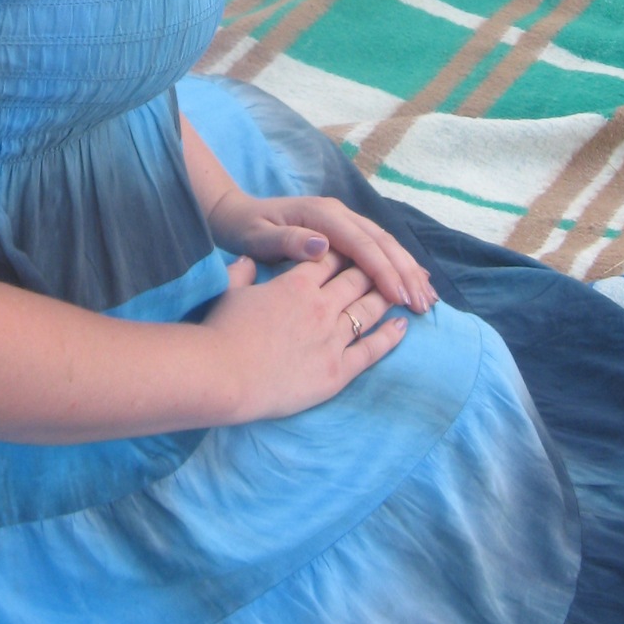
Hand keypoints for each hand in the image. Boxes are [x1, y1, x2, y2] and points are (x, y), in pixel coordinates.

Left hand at [206, 190, 436, 314]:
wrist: (235, 214)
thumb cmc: (245, 229)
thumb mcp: (258, 237)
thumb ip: (289, 241)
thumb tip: (322, 246)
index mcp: (321, 215)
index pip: (361, 244)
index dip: (383, 270)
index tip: (399, 296)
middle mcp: (338, 214)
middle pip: (381, 242)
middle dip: (405, 272)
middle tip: (423, 304)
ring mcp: (343, 220)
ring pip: (384, 243)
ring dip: (407, 269)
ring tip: (426, 297)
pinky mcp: (344, 230)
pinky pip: (376, 246)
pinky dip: (397, 264)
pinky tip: (413, 281)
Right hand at [206, 254, 407, 421]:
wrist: (225, 375)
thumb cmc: (222, 332)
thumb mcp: (229, 291)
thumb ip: (242, 272)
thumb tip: (247, 261)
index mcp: (296, 284)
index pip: (330, 258)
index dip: (344, 251)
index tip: (354, 248)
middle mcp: (321, 305)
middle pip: (356, 279)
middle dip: (373, 269)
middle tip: (387, 266)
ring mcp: (332, 338)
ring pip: (369, 309)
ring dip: (386, 296)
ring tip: (401, 290)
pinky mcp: (338, 370)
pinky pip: (371, 349)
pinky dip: (389, 336)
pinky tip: (402, 325)